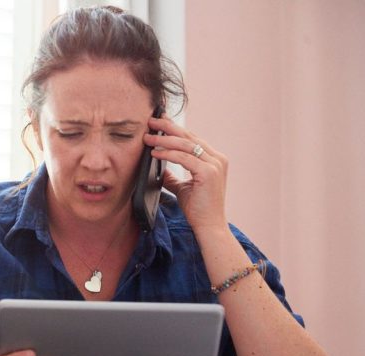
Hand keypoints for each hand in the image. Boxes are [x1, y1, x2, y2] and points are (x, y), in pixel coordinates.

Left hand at [143, 116, 229, 233]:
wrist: (209, 226)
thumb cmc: (199, 209)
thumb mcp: (183, 188)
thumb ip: (173, 176)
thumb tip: (160, 168)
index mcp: (214, 159)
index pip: (192, 139)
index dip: (175, 129)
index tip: (159, 122)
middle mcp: (217, 159)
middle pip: (189, 137)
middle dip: (168, 127)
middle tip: (151, 120)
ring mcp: (215, 164)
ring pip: (185, 145)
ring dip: (164, 139)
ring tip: (147, 137)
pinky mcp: (208, 172)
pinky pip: (184, 158)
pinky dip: (168, 153)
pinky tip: (155, 153)